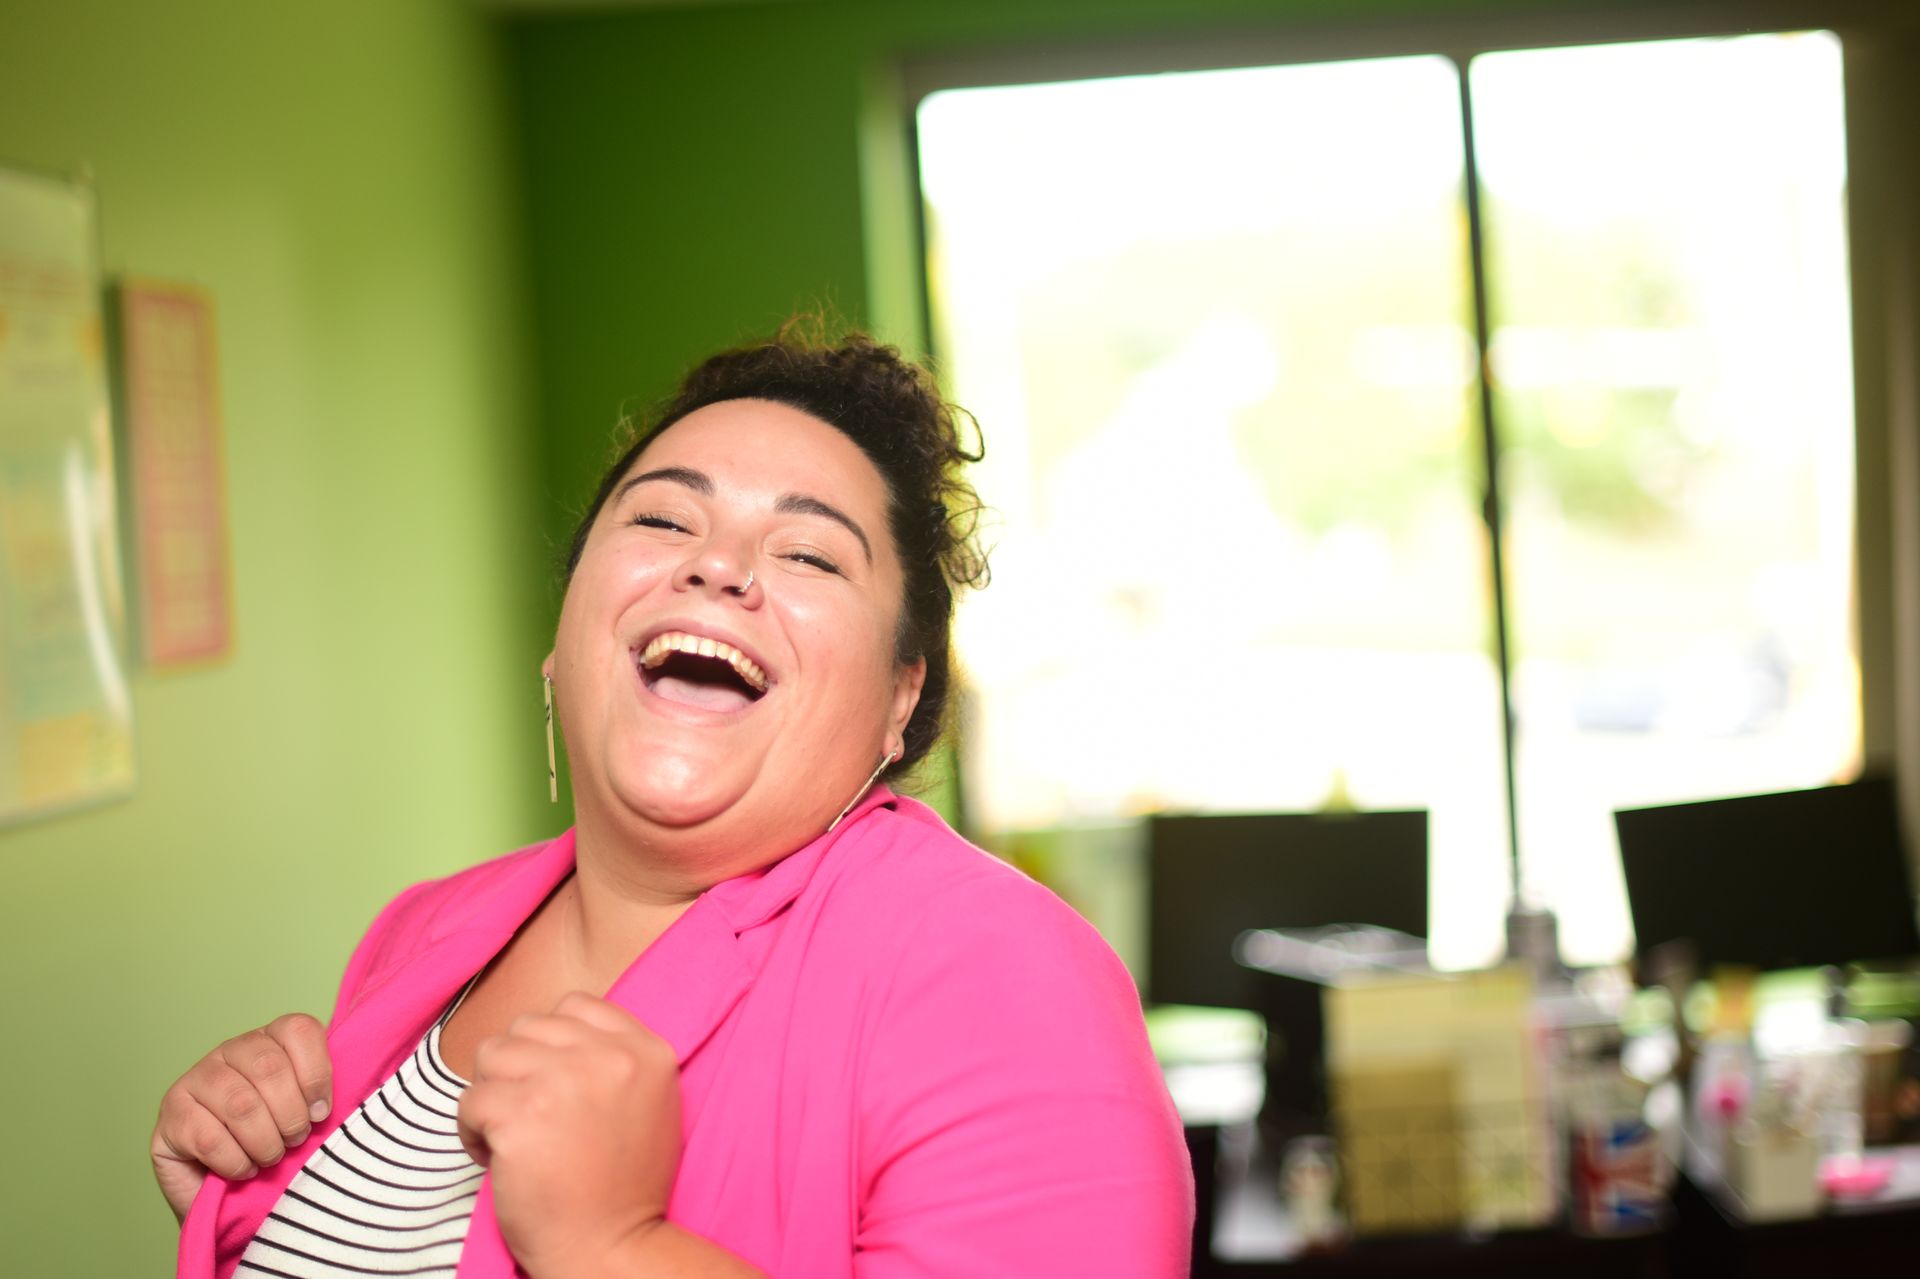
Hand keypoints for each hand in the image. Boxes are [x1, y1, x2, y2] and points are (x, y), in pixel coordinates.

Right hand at [150, 1013, 332, 1222]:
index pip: (299, 1030)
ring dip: (265, 1141)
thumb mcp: (308, 1114)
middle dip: (292, 1115)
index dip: (316, 1074)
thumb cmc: (276, 1146)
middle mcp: (229, 1050)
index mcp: (270, 1039)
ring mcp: (194, 1079)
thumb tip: (359, 1088)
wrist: (227, 1196)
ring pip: (241, 1103)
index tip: (322, 1112)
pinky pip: (210, 1137)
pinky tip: (242, 1169)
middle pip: (270, 1067)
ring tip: (271, 1158)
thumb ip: (327, 1094)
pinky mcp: (171, 1115)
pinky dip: (236, 1161)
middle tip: (295, 1142)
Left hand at [458, 991, 682, 1275]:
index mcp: (644, 1050)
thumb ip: (617, 1057)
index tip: (554, 1085)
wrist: (612, 1248)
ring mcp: (563, 1083)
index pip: (575, 1005)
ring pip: (491, 1054)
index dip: (551, 1044)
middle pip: (526, 1027)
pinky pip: (468, 1100)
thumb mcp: (649, 1102)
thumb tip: (559, 1032)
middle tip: (532, 1118)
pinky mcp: (521, 1116)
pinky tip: (498, 1159)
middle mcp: (607, 1057)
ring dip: (492, 1094)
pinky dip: (472, 1132)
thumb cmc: (624, 1185)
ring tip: (514, 1135)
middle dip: (518, 1069)